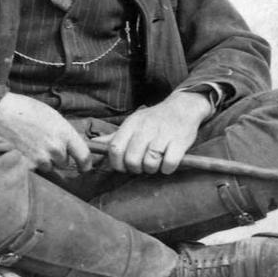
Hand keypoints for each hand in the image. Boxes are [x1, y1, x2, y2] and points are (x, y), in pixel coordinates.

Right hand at [0, 93, 91, 173]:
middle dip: (58, 157)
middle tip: (44, 144)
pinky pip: (35, 169)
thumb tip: (70, 145)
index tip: (85, 167)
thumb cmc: (25, 109)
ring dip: (44, 161)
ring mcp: (41, 158)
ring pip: (49, 167)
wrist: (0, 112)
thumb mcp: (52, 116)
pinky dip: (31, 163)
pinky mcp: (27, 164)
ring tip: (32, 145)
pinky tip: (24, 150)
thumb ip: (63, 133)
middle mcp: (56, 148)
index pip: (84, 156)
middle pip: (64, 163)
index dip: (85, 164)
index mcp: (65, 133)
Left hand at [95, 91, 209, 174]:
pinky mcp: (180, 141)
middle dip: (135, 169)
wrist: (183, 107)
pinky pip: (169, 164)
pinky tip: (168, 163)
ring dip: (152, 169)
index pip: (115, 148)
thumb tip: (94, 145)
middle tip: (142, 166)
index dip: (117, 164)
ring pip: (150, 164)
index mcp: (131, 124)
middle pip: (132, 160)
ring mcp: (163, 134)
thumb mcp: (133, 122)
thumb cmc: (154, 119)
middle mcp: (146, 128)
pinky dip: (167, 168)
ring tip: (156, 163)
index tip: (123, 167)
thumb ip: (115, 137)